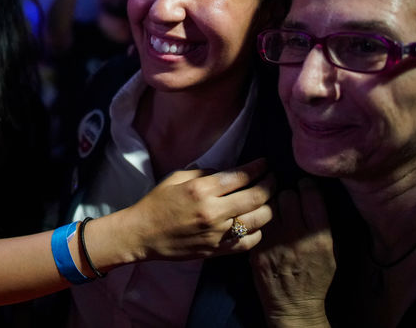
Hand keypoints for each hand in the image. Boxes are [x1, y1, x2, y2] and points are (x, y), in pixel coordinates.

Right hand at [122, 158, 274, 260]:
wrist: (142, 234)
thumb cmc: (156, 202)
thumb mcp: (176, 178)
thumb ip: (203, 172)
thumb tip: (226, 172)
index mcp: (202, 190)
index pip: (241, 176)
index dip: (258, 167)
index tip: (264, 163)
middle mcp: (213, 211)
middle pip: (256, 197)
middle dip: (270, 184)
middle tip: (272, 178)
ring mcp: (217, 233)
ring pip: (258, 220)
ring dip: (269, 207)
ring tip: (268, 200)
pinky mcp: (217, 251)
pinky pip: (248, 242)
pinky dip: (258, 232)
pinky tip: (256, 223)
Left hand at [250, 178, 334, 327]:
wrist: (294, 305)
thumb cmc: (316, 278)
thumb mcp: (331, 252)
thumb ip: (323, 224)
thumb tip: (313, 195)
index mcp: (319, 236)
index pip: (311, 195)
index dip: (306, 186)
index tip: (303, 186)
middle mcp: (296, 236)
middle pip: (286, 195)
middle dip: (286, 193)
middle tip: (286, 198)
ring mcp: (274, 242)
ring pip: (267, 206)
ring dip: (269, 203)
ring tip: (272, 207)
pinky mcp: (256, 249)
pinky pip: (254, 222)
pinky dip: (257, 218)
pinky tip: (259, 220)